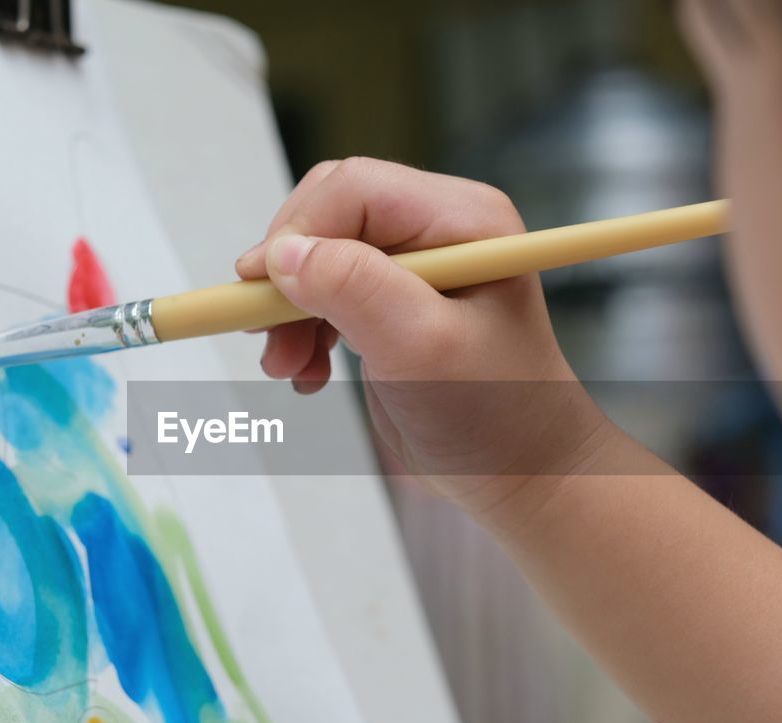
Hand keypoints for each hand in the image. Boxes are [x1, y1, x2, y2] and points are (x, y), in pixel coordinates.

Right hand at [235, 157, 613, 519]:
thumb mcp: (421, 350)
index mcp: (463, 220)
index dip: (298, 230)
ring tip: (288, 367)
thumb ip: (354, 290)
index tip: (261, 288)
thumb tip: (283, 255)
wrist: (520, 474)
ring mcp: (416, 266)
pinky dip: (305, 329)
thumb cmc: (493, 415)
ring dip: (290, 309)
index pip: (355, 189)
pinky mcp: (394, 302)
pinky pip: (328, 291)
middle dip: (289, 274)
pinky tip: (309, 371)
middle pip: (330, 215)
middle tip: (266, 334)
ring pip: (320, 255)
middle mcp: (440, 230)